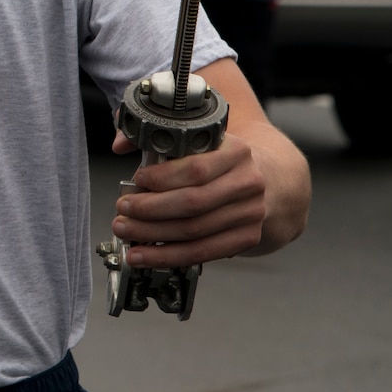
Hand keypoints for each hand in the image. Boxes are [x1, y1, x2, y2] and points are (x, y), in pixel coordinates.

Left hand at [108, 128, 267, 267]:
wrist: (272, 181)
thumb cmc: (223, 159)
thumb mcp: (202, 138)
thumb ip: (159, 135)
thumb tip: (120, 144)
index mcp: (236, 151)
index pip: (196, 168)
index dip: (162, 177)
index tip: (136, 179)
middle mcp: (248, 183)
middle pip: (192, 203)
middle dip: (150, 209)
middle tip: (122, 209)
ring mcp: (250, 213)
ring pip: (194, 231)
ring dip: (153, 235)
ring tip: (126, 232)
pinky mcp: (247, 238)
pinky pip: (203, 252)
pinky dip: (169, 256)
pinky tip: (145, 255)